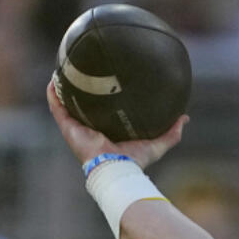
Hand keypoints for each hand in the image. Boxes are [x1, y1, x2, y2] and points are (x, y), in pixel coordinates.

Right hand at [46, 78, 187, 167]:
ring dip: (64, 88)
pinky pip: (57, 107)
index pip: (103, 113)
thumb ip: (171, 133)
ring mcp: (77, 128)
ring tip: (65, 70)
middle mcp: (91, 129)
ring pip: (66, 104)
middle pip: (83, 106)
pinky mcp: (68, 128)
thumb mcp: (157, 144)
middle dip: (82, 90)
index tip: (105, 83)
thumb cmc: (135, 161)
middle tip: (84, 71)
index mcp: (108, 132)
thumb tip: (185, 118)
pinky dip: (53, 94)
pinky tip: (54, 80)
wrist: (117, 168)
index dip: (103, 99)